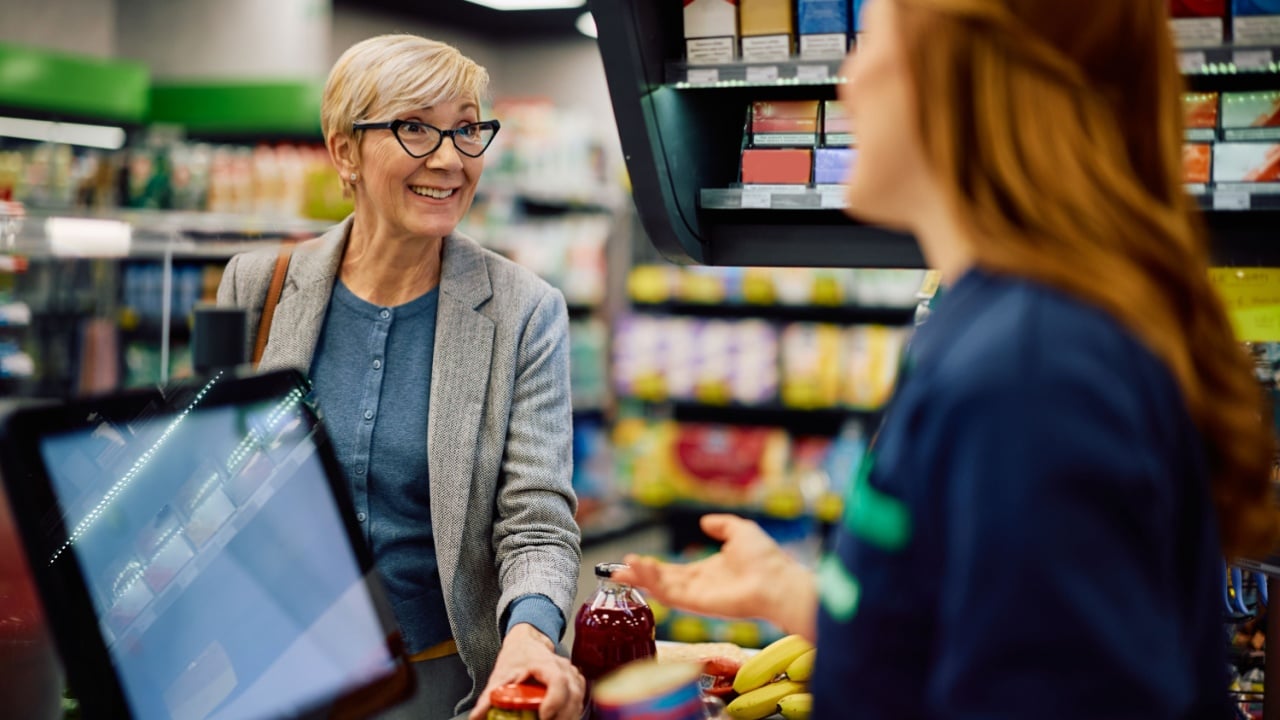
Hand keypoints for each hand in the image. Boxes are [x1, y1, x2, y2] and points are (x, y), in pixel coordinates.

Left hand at [468, 623, 584, 719]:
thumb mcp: (500, 676)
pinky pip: (580, 699)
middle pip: (573, 694)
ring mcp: (572, 673)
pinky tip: (561, 719)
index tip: (544, 716)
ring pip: (579, 698)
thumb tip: (476, 717)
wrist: (526, 643)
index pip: (558, 680)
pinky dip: (573, 712)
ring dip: (569, 715)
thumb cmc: (516, 657)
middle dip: (563, 716)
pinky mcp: (576, 681)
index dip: (555, 700)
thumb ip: (489, 697)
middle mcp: (562, 667)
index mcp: (544, 663)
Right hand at [613, 514, 816, 638]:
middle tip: (615, 570)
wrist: (775, 580)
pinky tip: (638, 569)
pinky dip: (652, 582)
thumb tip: (706, 522)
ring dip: (641, 578)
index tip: (631, 560)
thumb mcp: (740, 531)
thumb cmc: (764, 559)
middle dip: (638, 576)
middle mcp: (698, 586)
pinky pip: (669, 594)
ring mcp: (696, 596)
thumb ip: (722, 526)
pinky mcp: (696, 603)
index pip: (672, 571)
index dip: (651, 567)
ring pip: (661, 588)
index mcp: (707, 572)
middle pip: (661, 581)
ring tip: (620, 570)